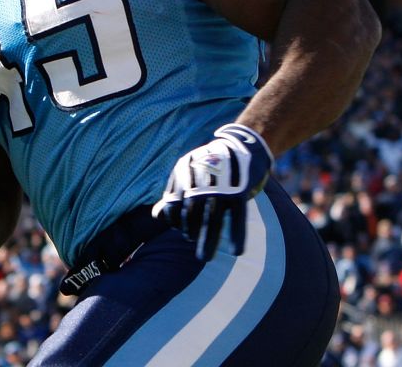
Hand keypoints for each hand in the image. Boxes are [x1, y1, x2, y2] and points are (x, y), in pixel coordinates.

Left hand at [152, 123, 272, 260]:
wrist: (244, 144)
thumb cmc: (212, 164)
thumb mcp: (190, 173)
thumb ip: (174, 192)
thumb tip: (157, 215)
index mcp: (185, 170)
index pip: (173, 201)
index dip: (175, 219)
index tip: (182, 229)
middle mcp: (201, 177)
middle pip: (191, 210)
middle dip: (189, 229)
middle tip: (192, 240)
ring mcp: (222, 183)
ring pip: (212, 216)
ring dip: (209, 240)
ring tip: (204, 258)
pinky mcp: (241, 189)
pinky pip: (239, 215)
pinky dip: (237, 234)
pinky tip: (236, 251)